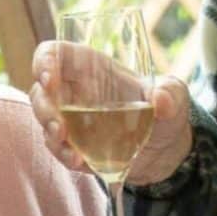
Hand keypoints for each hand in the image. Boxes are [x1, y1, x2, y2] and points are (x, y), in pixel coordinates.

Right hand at [31, 41, 193, 185]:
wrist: (165, 149)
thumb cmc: (166, 110)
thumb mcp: (175, 95)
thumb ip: (170, 92)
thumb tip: (160, 100)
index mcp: (91, 67)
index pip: (54, 53)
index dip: (44, 62)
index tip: (49, 78)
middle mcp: (74, 91)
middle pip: (40, 91)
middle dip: (43, 109)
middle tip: (59, 127)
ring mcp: (69, 119)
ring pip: (43, 120)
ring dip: (50, 134)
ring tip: (69, 148)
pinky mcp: (72, 144)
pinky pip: (57, 148)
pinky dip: (64, 155)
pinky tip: (80, 162)